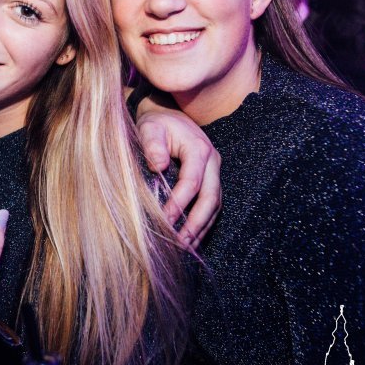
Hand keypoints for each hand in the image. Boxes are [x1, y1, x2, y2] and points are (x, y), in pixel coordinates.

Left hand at [135, 105, 221, 250]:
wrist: (167, 116)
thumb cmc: (155, 124)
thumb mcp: (150, 127)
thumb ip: (152, 144)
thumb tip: (157, 166)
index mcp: (199, 149)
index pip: (192, 183)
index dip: (179, 204)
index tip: (164, 221)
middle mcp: (213, 162)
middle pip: (211, 199)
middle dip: (195, 224)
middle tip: (179, 243)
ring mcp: (215, 172)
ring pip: (215, 206)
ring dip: (201, 229)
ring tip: (185, 248)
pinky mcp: (212, 180)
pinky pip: (212, 205)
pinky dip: (203, 224)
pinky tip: (191, 240)